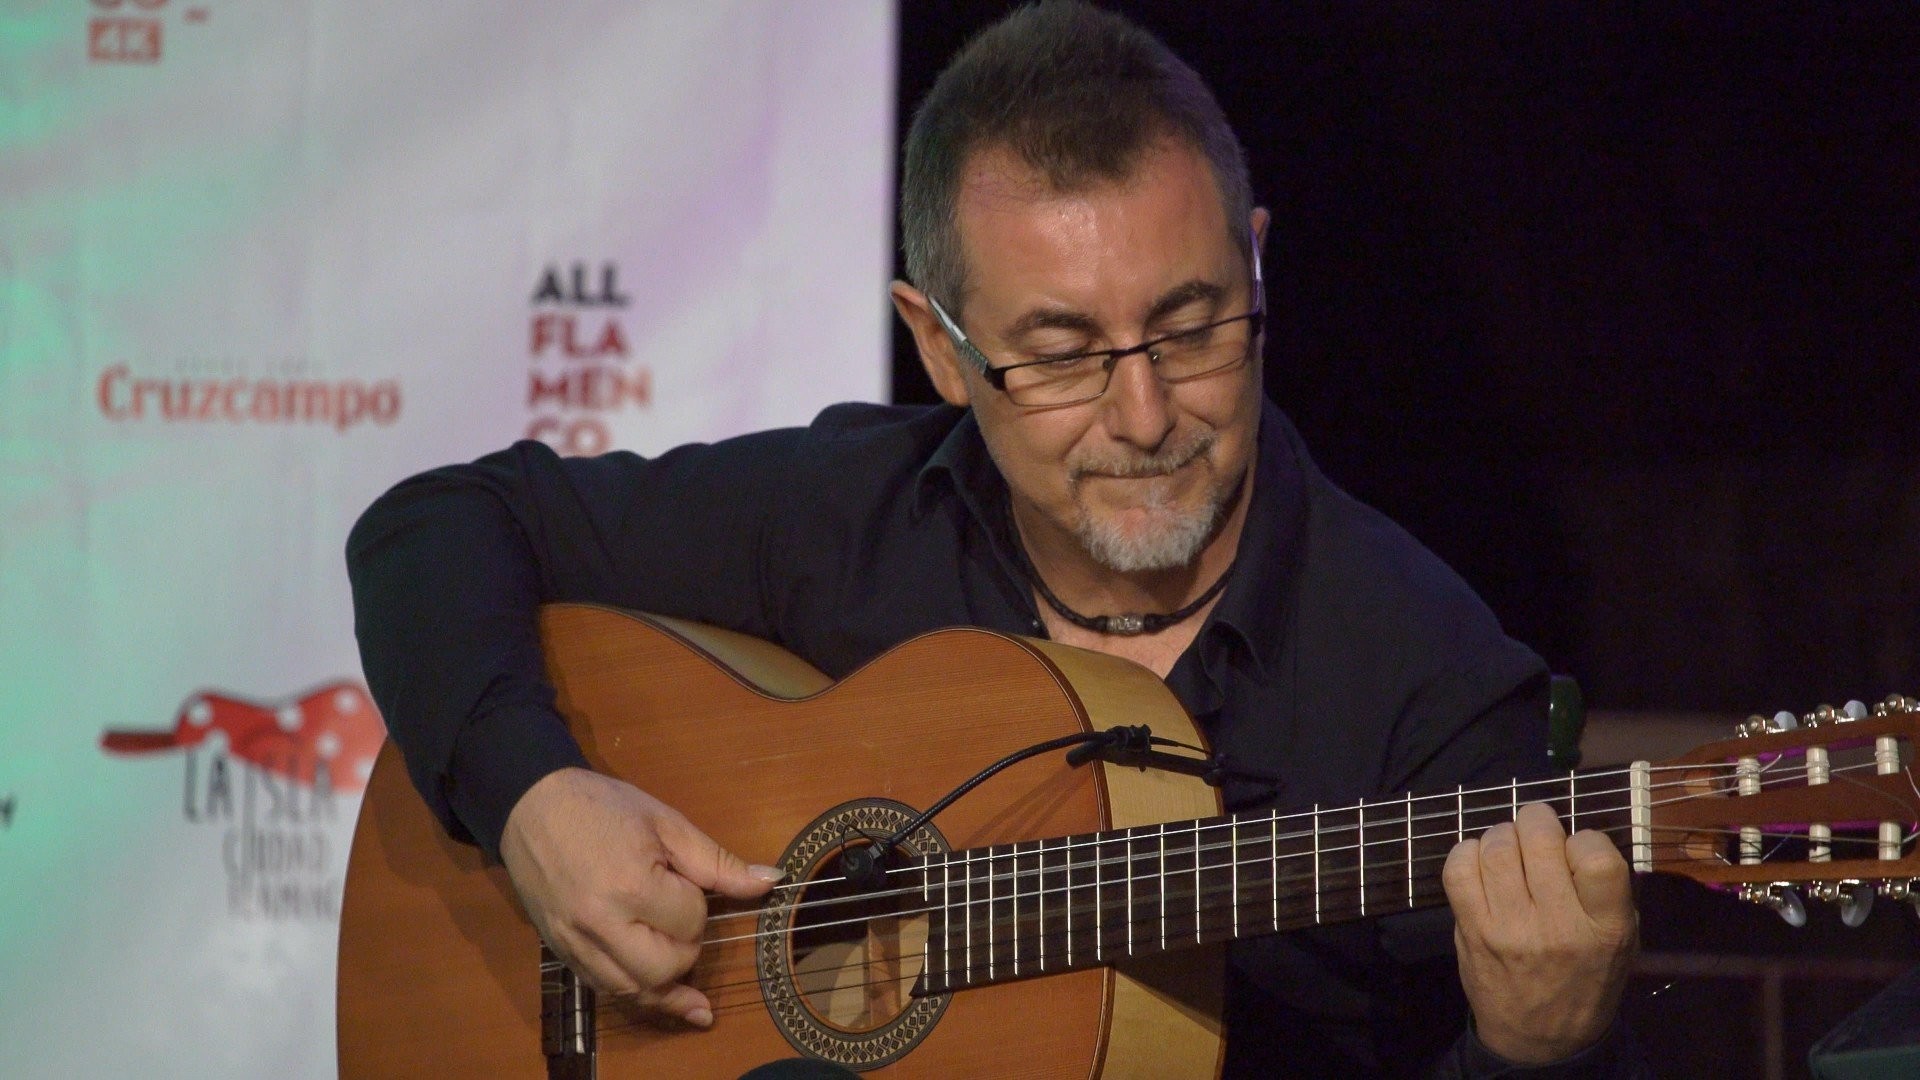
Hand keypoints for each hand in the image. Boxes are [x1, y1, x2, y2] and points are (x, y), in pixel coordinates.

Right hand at [499, 767, 780, 1026]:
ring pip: (633, 990)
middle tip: (684, 921)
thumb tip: (771, 882)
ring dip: (667, 990)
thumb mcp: (666, 823)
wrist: (532, 806)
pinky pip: (604, 989)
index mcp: (630, 885)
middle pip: (664, 967)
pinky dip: (635, 995)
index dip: (697, 904)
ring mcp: (576, 942)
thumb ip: (717, 862)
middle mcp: (600, 924)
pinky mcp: (561, 952)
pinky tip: (662, 998)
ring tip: (694, 997)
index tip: (684, 881)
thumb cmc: (602, 807)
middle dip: (686, 950)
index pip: (689, 920)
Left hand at [1441, 801, 1637, 1063]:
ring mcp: (1509, 927)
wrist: (1539, 1039)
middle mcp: (1558, 926)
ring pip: (1497, 847)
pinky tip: (1482, 862)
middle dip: (1537, 820)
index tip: (1577, 847)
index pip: (1597, 855)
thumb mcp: (1622, 943)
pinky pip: (1459, 868)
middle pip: (1539, 839)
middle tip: (1538, 828)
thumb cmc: (1586, 981)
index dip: (1584, 837)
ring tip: (1511, 846)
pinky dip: (1468, 852)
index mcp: (1605, 928)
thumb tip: (1573, 836)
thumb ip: (1606, 891)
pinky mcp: (1472, 929)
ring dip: (1503, 834)